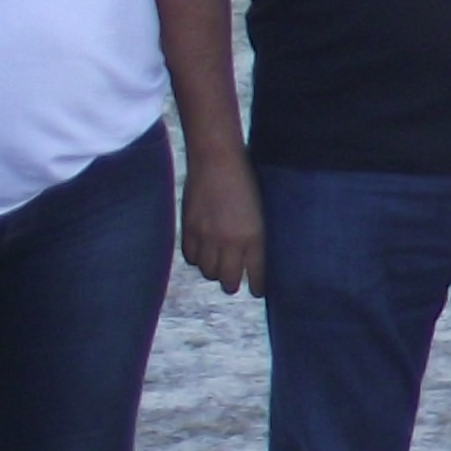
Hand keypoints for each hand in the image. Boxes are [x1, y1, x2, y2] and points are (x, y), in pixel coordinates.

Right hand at [180, 144, 265, 296]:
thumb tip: (256, 256)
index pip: (256, 273)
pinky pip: (190, 256)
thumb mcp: (262, 211)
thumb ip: (257, 235)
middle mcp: (229, 241)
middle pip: (228, 279)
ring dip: (214, 272)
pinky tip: (202, 254)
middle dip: (232, 284)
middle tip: (234, 284)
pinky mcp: (188, 228)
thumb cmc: (247, 180)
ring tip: (218, 268)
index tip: (258, 291)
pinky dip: (196, 259)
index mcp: (254, 236)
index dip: (258, 286)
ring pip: (207, 270)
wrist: (217, 159)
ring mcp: (206, 236)